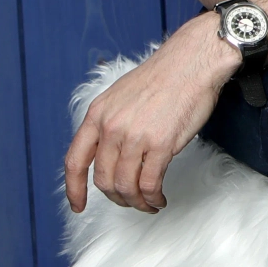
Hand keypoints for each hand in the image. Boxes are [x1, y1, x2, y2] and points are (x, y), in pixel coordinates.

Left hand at [63, 15, 239, 213]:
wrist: (193, 61)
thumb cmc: (165, 75)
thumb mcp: (121, 94)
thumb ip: (110, 122)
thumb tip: (109, 150)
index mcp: (98, 114)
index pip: (75, 161)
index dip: (74, 189)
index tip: (78, 204)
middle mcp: (111, 127)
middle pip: (103, 179)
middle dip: (116, 197)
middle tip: (129, 201)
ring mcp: (135, 137)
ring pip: (126, 185)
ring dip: (136, 201)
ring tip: (148, 203)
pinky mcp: (161, 144)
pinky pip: (150, 183)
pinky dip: (153, 197)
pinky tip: (160, 198)